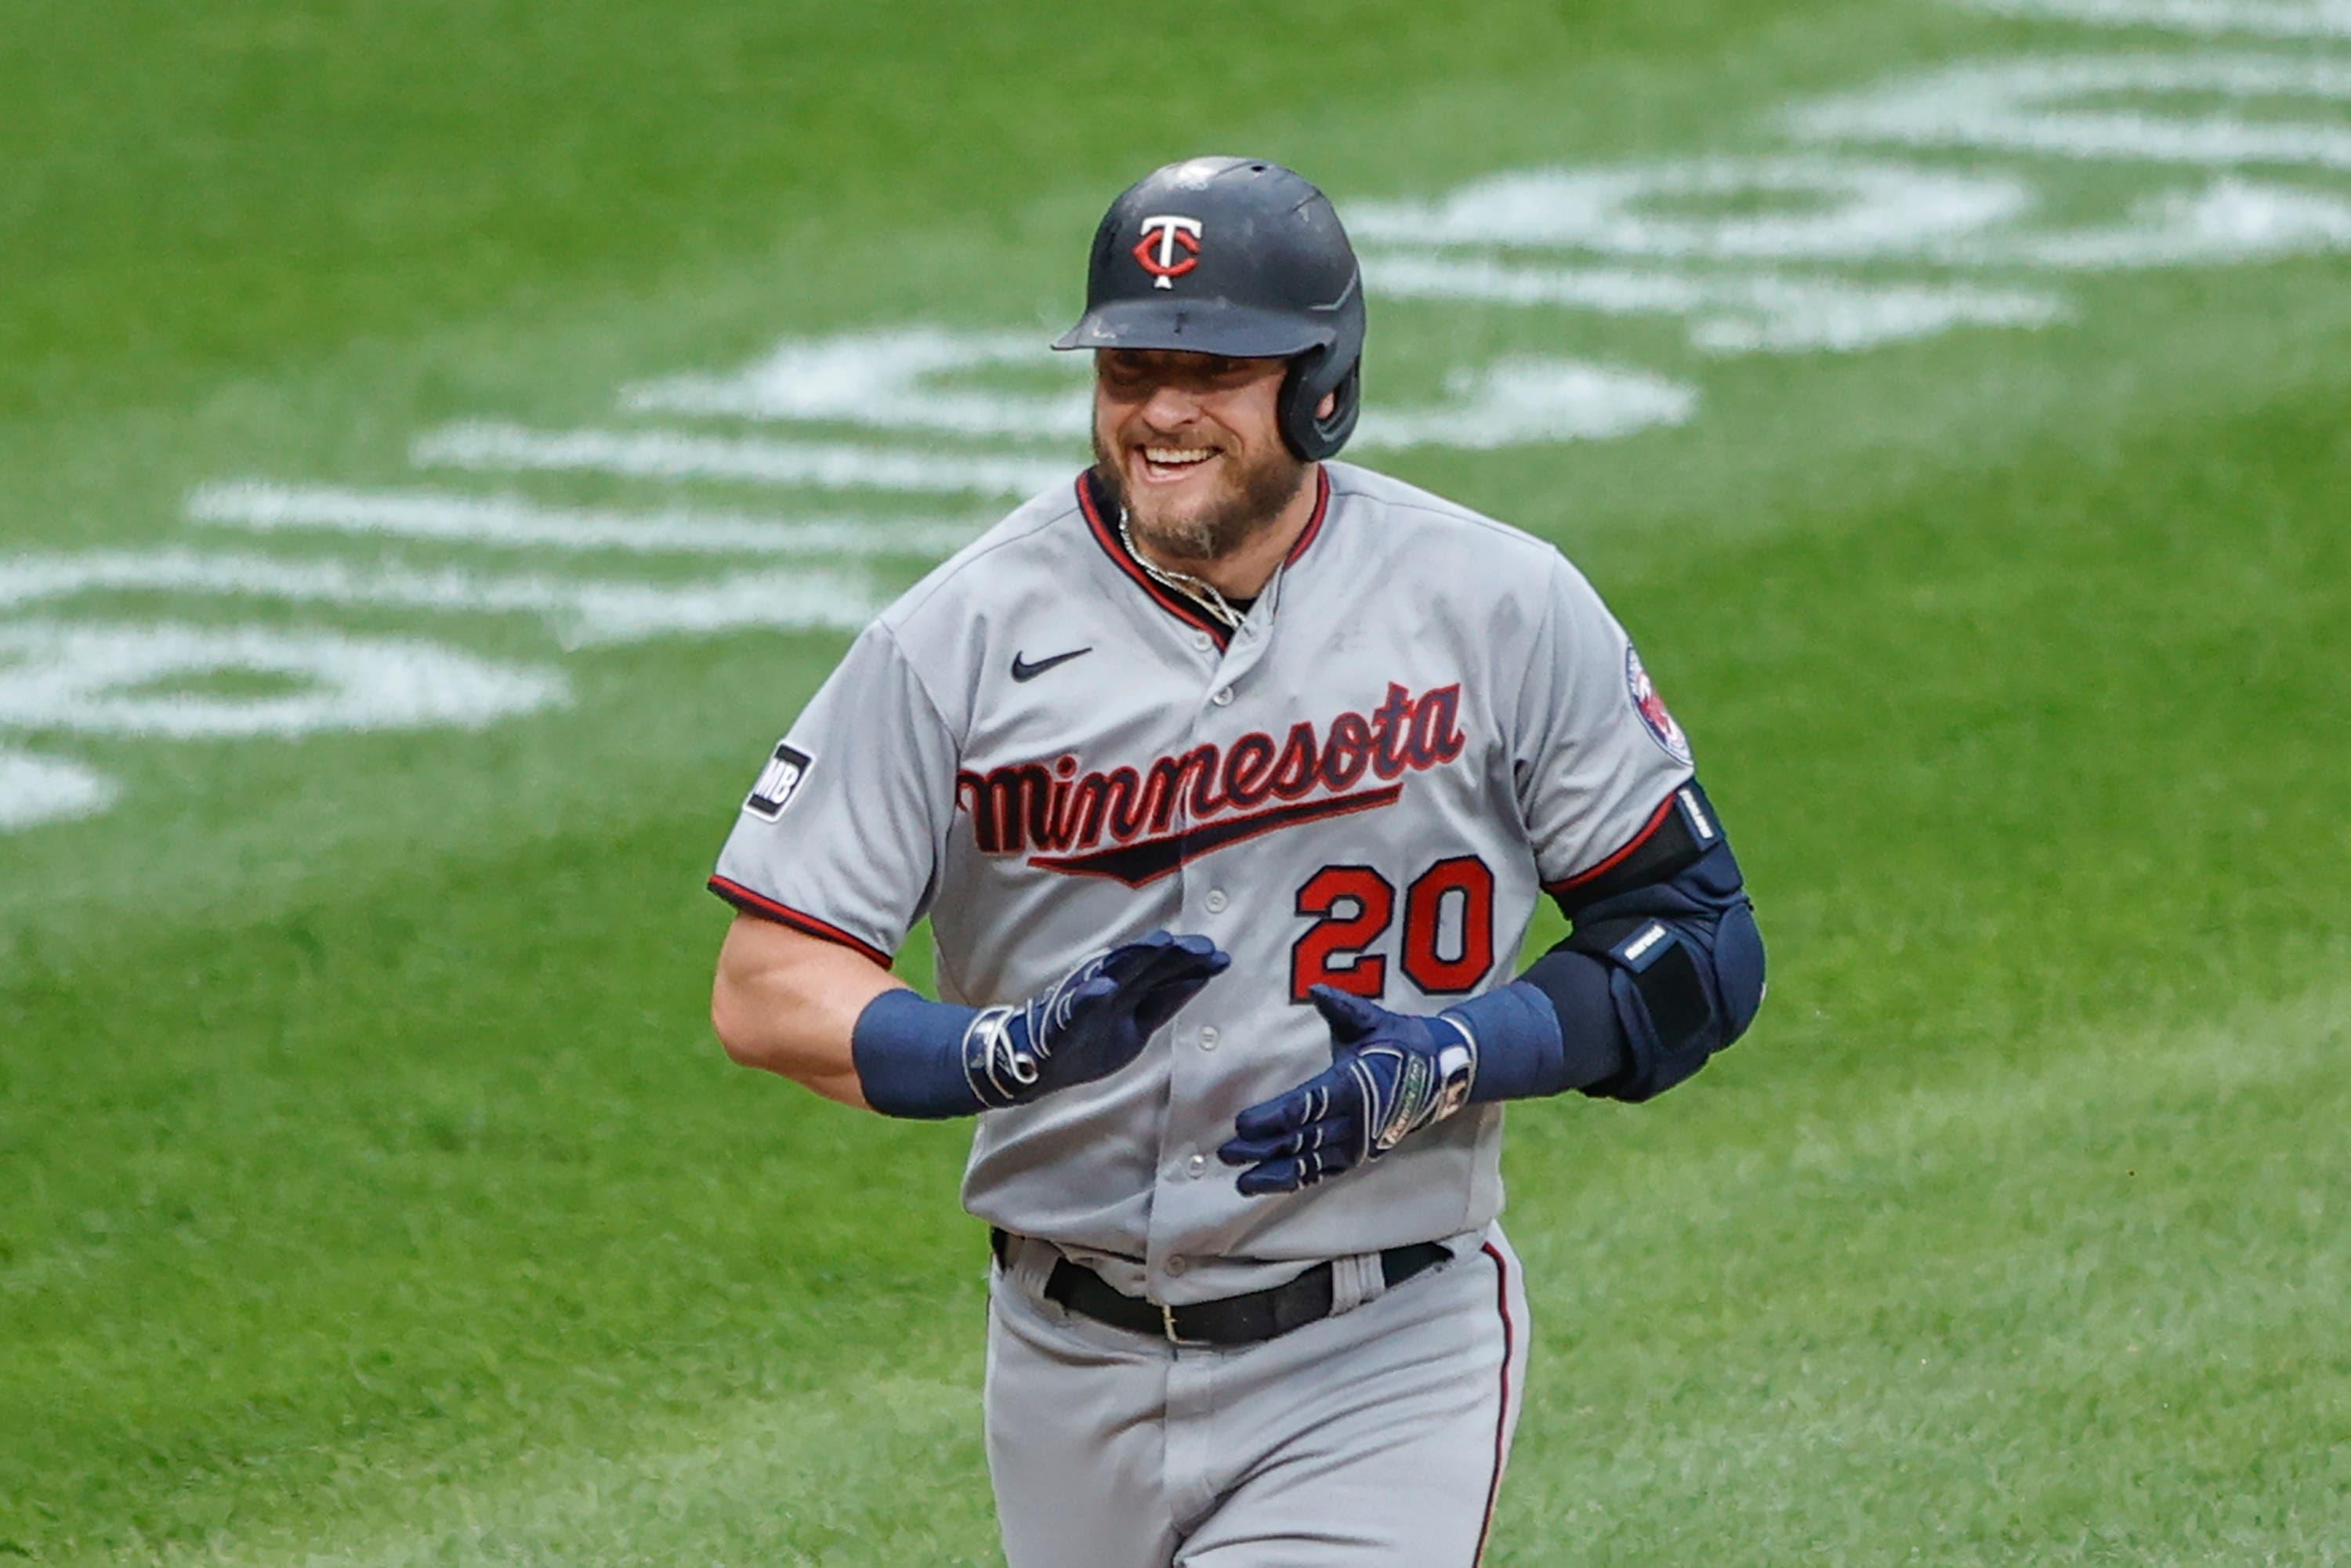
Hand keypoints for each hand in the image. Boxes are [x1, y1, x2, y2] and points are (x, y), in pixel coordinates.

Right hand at [963, 930, 1228, 1107]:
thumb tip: (1200, 979)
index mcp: (1128, 988)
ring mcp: (1084, 998)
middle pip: (1146, 964)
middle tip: (1207, 948)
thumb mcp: (1137, 1027)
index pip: (1165, 971)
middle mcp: (1109, 985)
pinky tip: (1104, 988)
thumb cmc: (1088, 1039)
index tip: (1224, 959)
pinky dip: (1089, 996)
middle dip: (1175, 955)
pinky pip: (1075, 1007)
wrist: (1035, 1063)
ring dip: (1137, 956)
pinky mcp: (1061, 1018)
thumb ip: (1163, 1003)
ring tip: (1163, 943)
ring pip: (1114, 972)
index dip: (1194, 964)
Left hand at [1218, 985, 1476, 1194]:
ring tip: (1242, 1181)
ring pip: (1311, 1165)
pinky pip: (1324, 1173)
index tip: (1242, 1123)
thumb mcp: (1373, 1020)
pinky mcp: (1361, 1156)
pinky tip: (1270, 1185)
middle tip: (1227, 1153)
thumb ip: (1342, 1007)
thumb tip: (1315, 987)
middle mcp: (1357, 1122)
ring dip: (1275, 1174)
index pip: (1306, 1107)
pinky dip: (1297, 1182)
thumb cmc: (1399, 1043)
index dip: (1272, 1118)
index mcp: (1354, 1085)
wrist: (1441, 1074)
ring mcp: (1360, 1144)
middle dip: (1262, 1149)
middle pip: (1302, 1140)